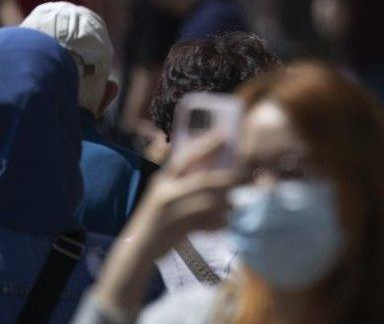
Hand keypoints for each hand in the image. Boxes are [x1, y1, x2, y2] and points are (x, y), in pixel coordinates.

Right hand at [94, 137, 240, 312]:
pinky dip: (217, 223)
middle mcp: (166, 191)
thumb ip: (185, 184)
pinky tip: (224, 223)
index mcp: (164, 179)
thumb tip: (218, 176)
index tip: (224, 136)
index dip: (205, 145)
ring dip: (224, 203)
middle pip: (203, 181)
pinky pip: (204, 223)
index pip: (186, 157)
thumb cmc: (157, 219)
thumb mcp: (166, 196)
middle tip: (246, 176)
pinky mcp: (175, 229)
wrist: (137, 249)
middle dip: (227, 178)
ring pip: (207, 202)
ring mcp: (170, 210)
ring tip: (233, 204)